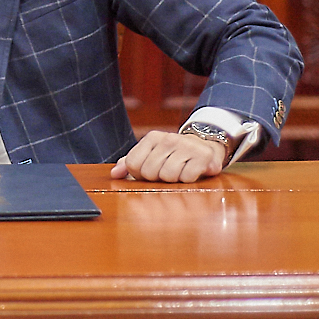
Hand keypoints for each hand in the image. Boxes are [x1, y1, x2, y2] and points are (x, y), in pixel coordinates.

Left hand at [110, 131, 225, 182]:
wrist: (204, 146)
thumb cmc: (172, 154)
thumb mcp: (150, 154)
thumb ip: (130, 163)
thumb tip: (114, 174)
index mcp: (152, 138)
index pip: (132, 164)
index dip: (138, 174)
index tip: (148, 172)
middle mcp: (168, 139)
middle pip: (149, 172)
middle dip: (156, 178)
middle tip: (166, 171)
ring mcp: (186, 146)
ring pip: (167, 176)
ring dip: (173, 180)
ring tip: (179, 171)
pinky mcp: (202, 156)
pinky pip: (186, 178)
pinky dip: (187, 180)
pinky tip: (190, 171)